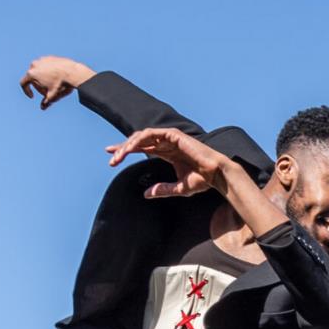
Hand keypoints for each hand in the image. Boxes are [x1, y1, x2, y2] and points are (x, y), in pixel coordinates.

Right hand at [19, 55, 94, 108]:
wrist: (72, 72)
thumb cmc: (61, 84)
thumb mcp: (52, 95)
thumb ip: (46, 102)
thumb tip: (43, 107)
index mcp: (31, 74)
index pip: (23, 83)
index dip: (26, 91)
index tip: (32, 96)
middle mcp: (34, 65)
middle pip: (32, 77)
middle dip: (37, 86)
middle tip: (45, 92)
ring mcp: (41, 60)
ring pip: (39, 71)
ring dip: (42, 78)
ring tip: (51, 85)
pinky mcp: (50, 57)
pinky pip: (46, 66)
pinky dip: (48, 72)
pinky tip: (56, 78)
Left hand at [106, 126, 230, 198]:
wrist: (216, 175)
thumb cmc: (202, 181)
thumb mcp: (178, 189)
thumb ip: (162, 190)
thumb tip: (145, 194)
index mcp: (167, 152)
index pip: (142, 148)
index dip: (126, 151)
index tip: (112, 157)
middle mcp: (167, 143)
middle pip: (139, 141)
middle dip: (123, 148)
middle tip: (112, 159)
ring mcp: (170, 137)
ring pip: (142, 136)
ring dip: (128, 145)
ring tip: (119, 156)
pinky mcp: (173, 135)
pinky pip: (151, 134)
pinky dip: (139, 140)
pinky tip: (130, 149)